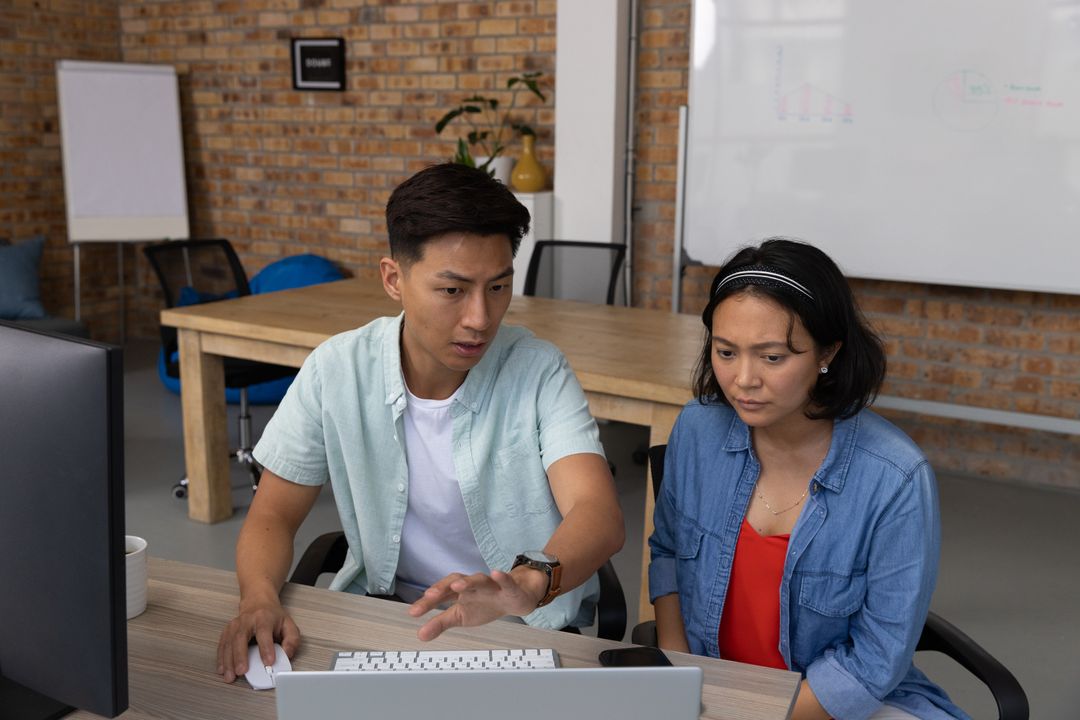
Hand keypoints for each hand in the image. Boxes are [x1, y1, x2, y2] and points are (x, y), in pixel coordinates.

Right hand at [216, 598, 300, 682]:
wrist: (258, 601)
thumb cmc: (273, 617)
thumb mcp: (288, 625)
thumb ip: (291, 640)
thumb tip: (287, 654)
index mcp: (264, 618)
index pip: (264, 633)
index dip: (266, 648)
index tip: (268, 662)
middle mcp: (247, 620)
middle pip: (241, 638)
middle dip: (240, 656)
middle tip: (242, 671)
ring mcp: (235, 625)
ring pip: (229, 642)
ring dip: (228, 661)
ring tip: (230, 676)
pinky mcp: (227, 631)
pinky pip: (222, 645)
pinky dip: (221, 658)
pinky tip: (222, 670)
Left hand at [408, 568, 546, 641]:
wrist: (515, 599)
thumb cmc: (485, 605)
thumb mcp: (460, 616)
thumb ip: (440, 624)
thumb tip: (420, 635)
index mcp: (460, 592)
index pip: (441, 594)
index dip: (427, 602)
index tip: (413, 612)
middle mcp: (473, 585)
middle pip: (456, 581)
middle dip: (443, 587)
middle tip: (430, 595)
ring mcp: (491, 585)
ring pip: (479, 580)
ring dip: (468, 581)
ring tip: (458, 586)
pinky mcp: (509, 588)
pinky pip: (506, 582)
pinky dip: (502, 578)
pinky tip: (496, 574)